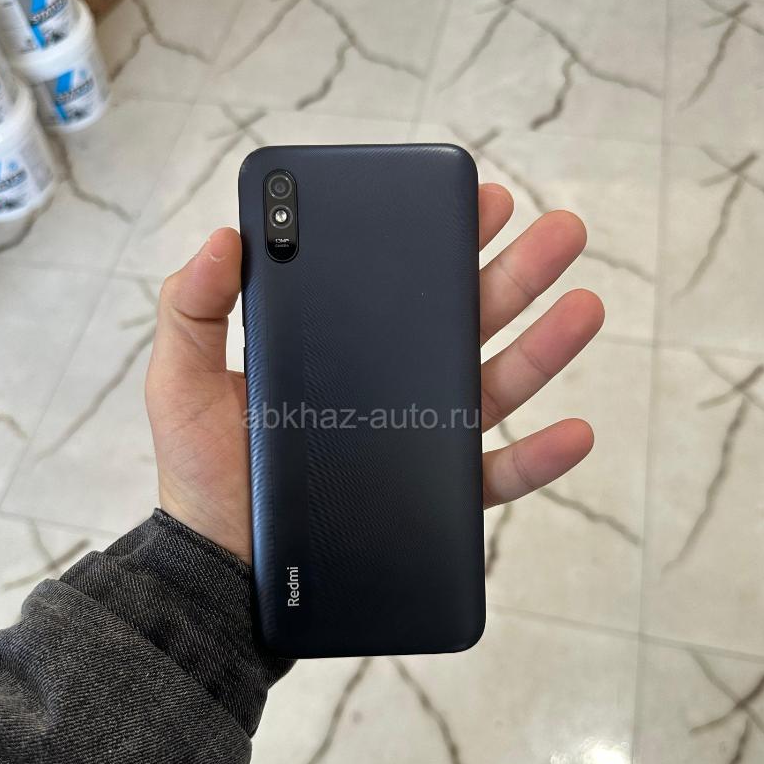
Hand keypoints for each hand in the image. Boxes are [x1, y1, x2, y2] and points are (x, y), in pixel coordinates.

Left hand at [145, 185, 602, 560]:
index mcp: (341, 344)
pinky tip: (575, 430)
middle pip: (464, 319)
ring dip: (545, 346)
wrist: (221, 564)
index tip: (483, 200)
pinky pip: (494, 475)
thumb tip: (227, 235)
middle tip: (561, 230)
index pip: (401, 281)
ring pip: (494, 383)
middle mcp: (388, 382)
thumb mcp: (180, 379)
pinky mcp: (430, 496)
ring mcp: (415, 437)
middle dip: (517, 272)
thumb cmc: (202, 470)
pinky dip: (540, 458)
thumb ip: (192, 306)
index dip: (445, 237)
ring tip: (583, 305)